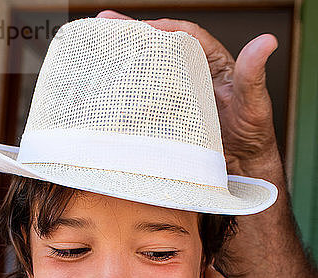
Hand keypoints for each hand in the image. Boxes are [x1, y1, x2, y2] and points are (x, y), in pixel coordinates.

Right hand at [96, 10, 278, 173]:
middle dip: (133, 34)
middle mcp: (194, 73)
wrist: (242, 167)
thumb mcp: (253, 102)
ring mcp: (179, 93)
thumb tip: (267, 41)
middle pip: (161, 47)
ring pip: (151, 70)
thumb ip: (253, 73)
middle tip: (105, 22)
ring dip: (126, 59)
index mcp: (213, 62)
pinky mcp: (170, 113)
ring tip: (98, 48)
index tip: (142, 27)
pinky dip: (129, 91)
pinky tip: (109, 88)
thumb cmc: (253, 133)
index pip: (186, 35)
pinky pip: (149, 97)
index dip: (163, 27)